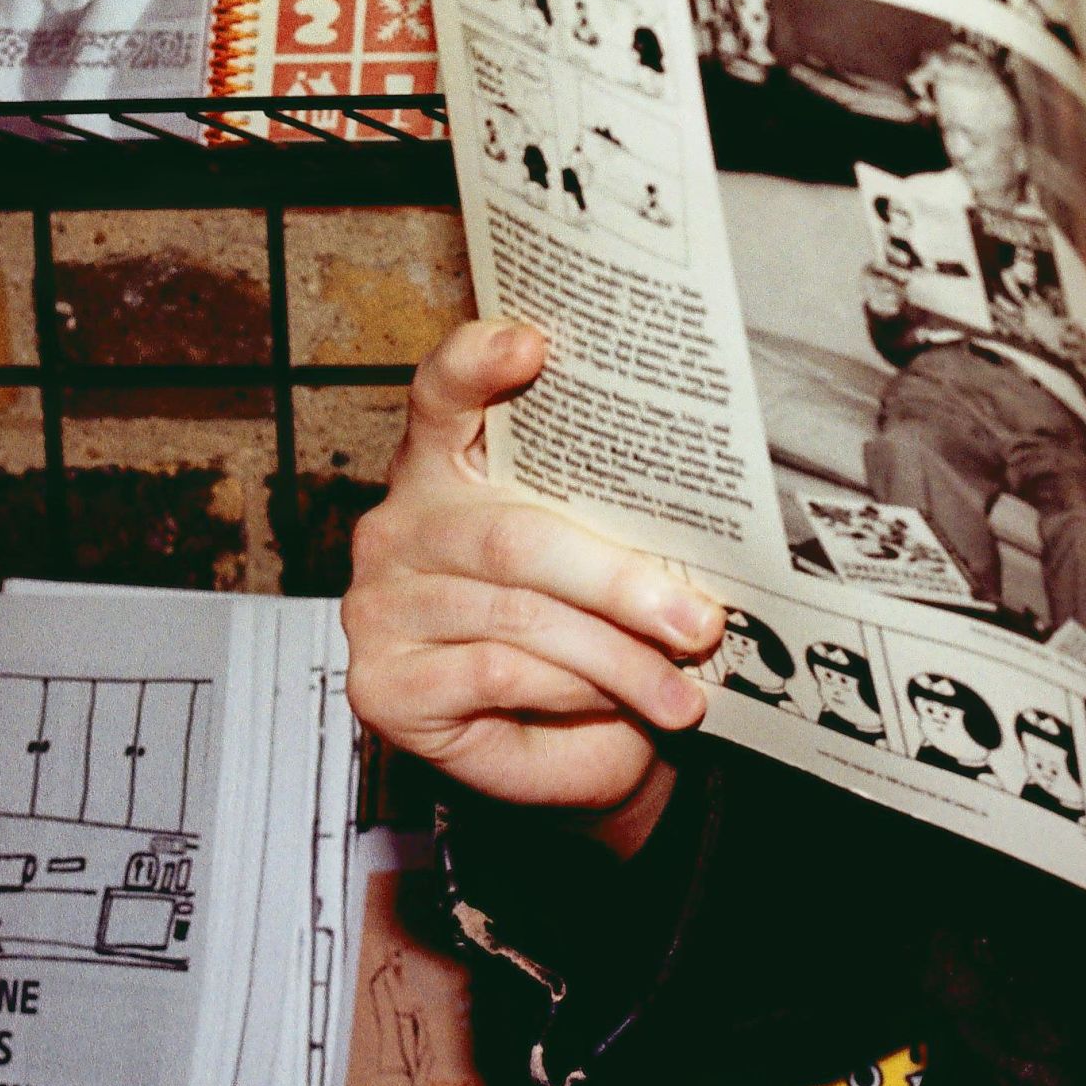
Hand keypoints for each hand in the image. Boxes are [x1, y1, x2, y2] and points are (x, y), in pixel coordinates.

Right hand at [344, 318, 726, 851]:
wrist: (549, 743)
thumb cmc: (581, 631)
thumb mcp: (602, 561)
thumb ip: (619, 527)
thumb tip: (703, 532)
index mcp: (446, 466)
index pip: (443, 393)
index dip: (477, 362)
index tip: (531, 343)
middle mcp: (402, 527)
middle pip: (516, 537)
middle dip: (621, 583)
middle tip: (695, 619)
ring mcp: (382, 605)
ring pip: (521, 616)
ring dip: (617, 657)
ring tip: (684, 685)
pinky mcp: (384, 683)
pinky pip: (498, 674)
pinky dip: (574, 690)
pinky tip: (623, 707)